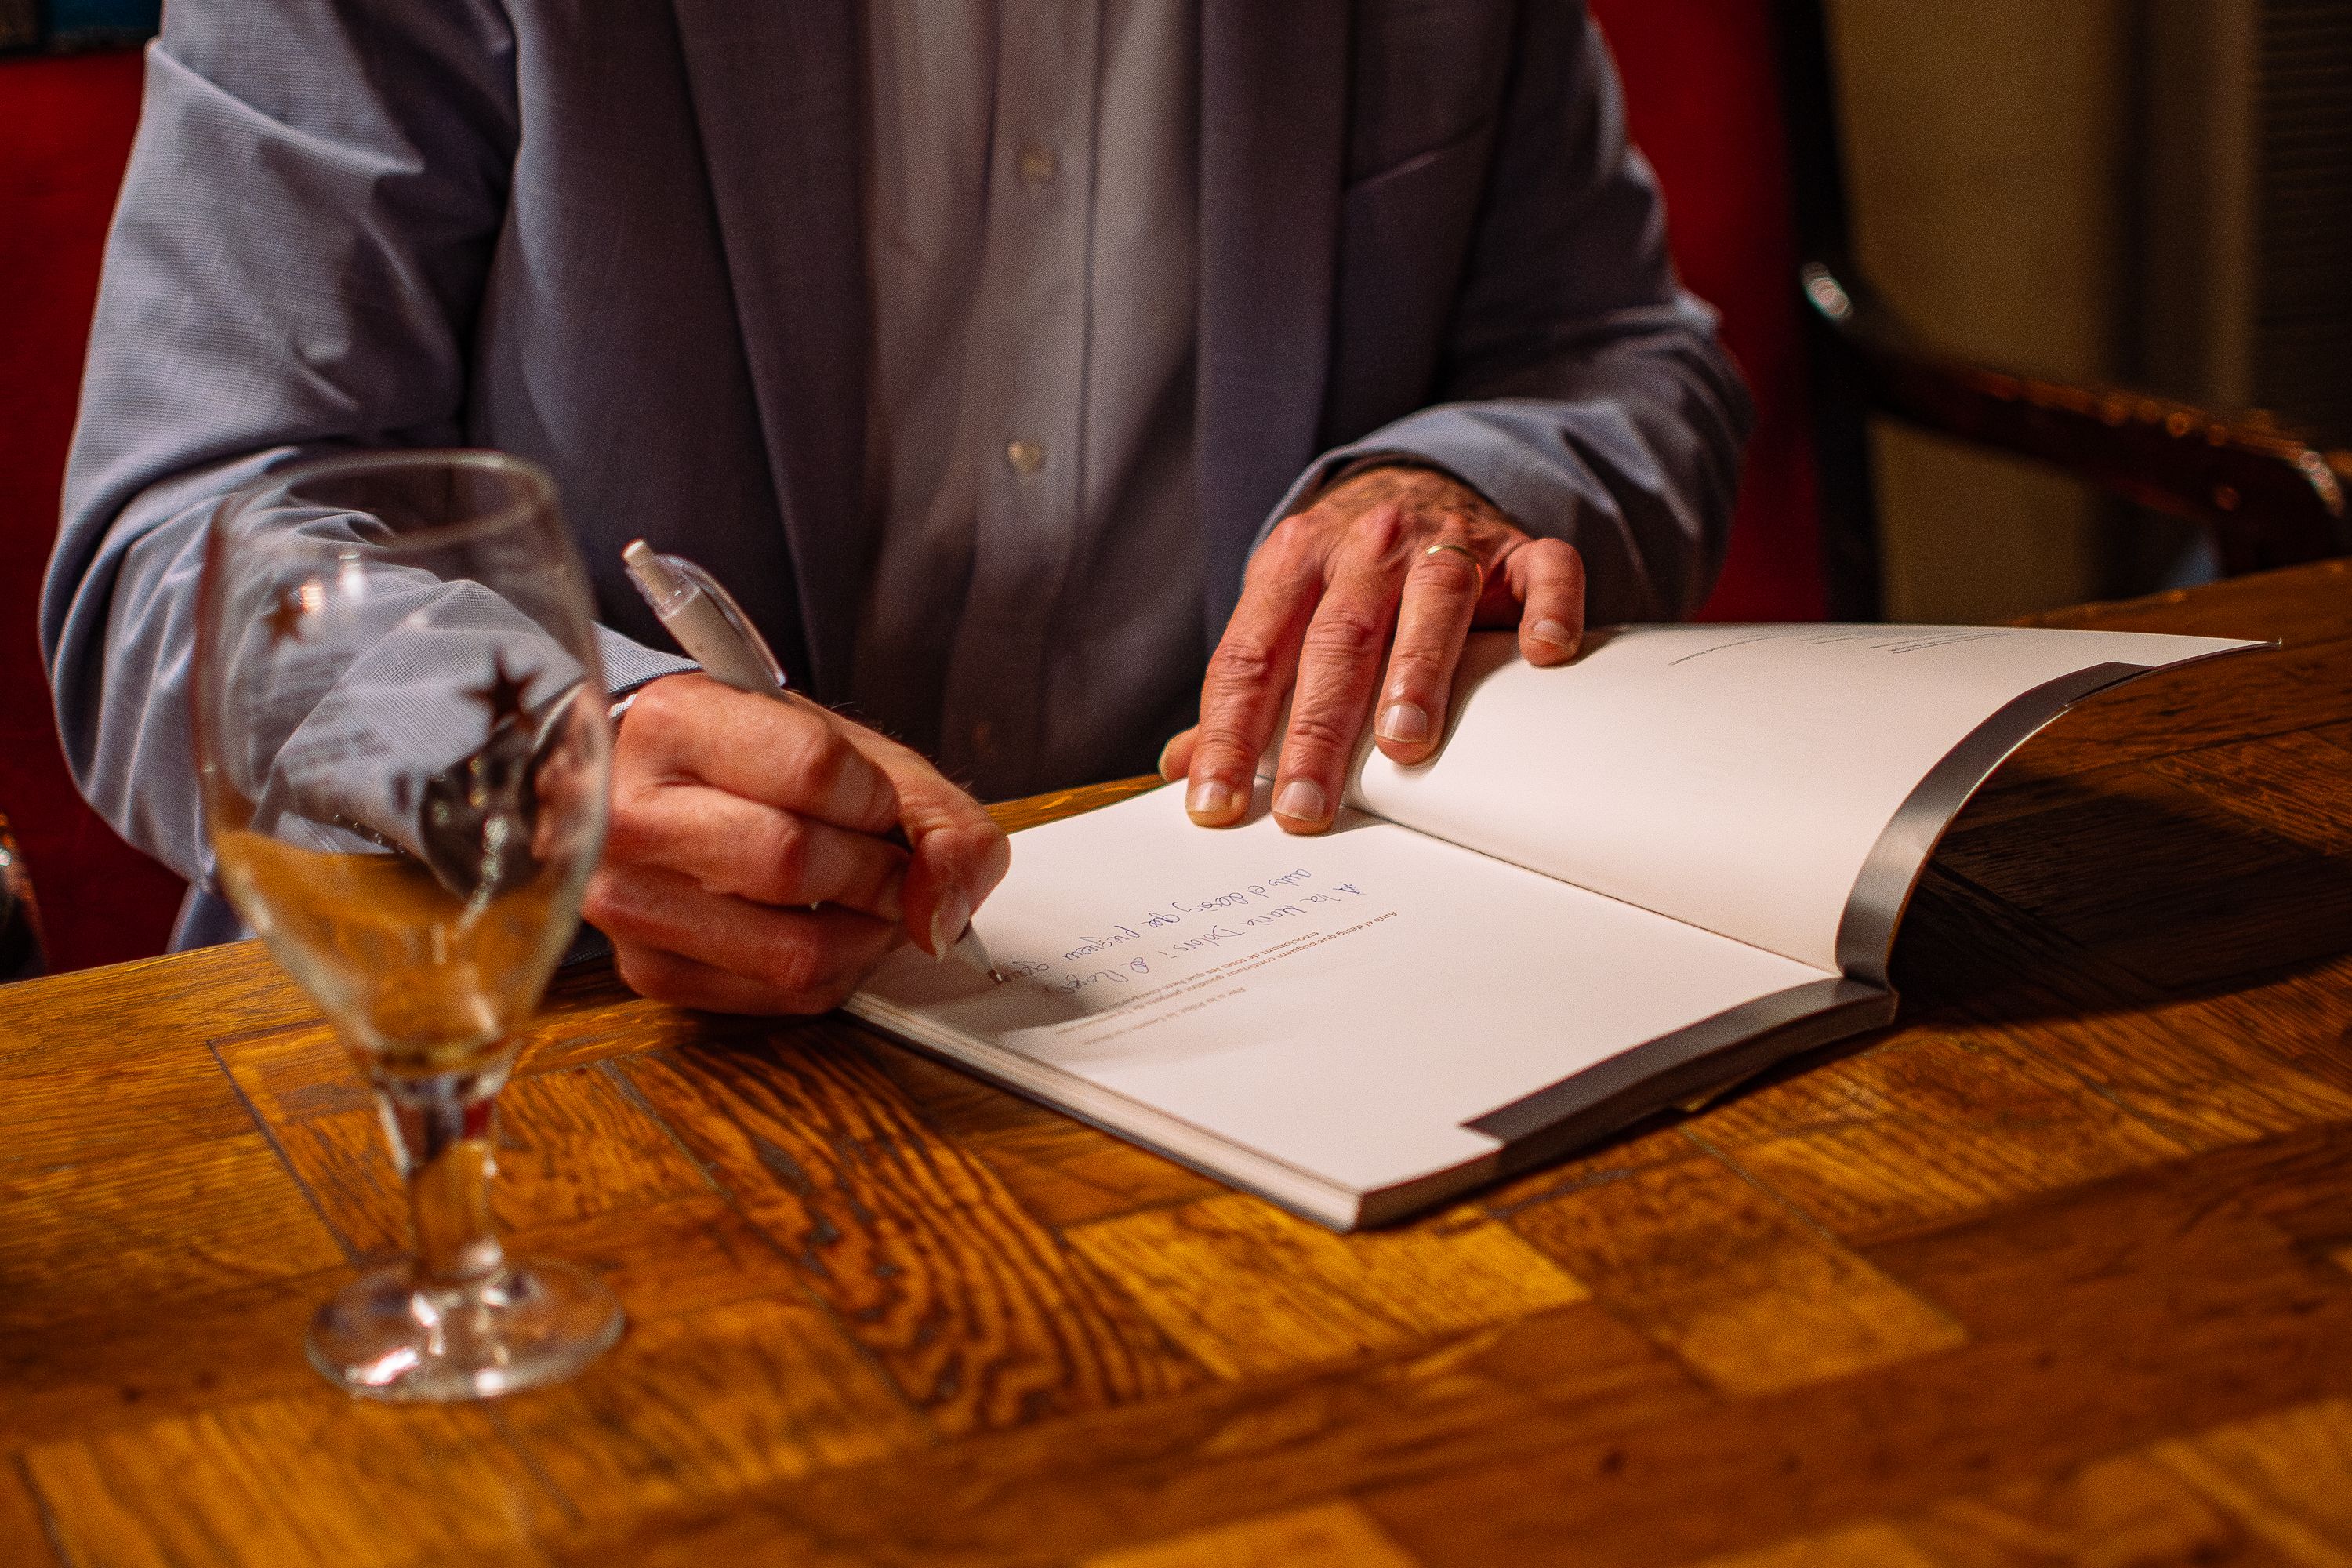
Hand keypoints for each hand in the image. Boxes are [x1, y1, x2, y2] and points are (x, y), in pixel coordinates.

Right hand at [583, 674, 1009, 1012]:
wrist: (670, 790)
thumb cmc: (758, 764)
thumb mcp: (853, 751)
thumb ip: (935, 814)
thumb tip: (945, 912)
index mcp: (674, 723)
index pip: (813, 768)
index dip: (877, 798)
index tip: (880, 805)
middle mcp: (627, 812)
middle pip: (795, 862)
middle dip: (878, 876)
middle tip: (891, 869)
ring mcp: (627, 898)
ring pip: (792, 949)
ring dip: (864, 935)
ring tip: (866, 903)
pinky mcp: (647, 970)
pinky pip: (778, 995)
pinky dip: (832, 972)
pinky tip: (824, 931)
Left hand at [1160, 463, 1583, 831]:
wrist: (1416, 481)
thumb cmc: (1344, 574)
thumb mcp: (1284, 612)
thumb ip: (1243, 688)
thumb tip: (1181, 766)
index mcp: (1292, 565)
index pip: (1250, 656)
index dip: (1229, 733)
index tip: (1217, 804)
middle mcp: (1366, 546)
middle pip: (1337, 639)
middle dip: (1316, 730)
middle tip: (1304, 807)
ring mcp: (1448, 541)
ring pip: (1433, 598)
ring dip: (1418, 670)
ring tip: (1405, 744)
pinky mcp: (1518, 548)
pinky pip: (1542, 568)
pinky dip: (1546, 605)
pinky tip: (1542, 653)